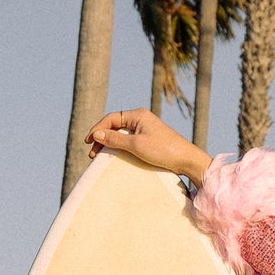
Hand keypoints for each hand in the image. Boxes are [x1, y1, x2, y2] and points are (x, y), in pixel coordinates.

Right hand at [86, 109, 210, 177]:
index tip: (88, 142)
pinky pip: (129, 140)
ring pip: (121, 134)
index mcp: (138, 115)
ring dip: (109, 143)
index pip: (111, 118)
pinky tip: (114, 155)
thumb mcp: (136, 145)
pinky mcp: (149, 139)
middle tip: (92, 153)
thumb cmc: (163, 150)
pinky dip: (119, 147)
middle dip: (102, 138)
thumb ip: (115, 139)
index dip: (97, 129)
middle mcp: (141, 119)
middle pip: (115, 125)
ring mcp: (145, 129)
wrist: (186, 159)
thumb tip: (96, 134)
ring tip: (99, 155)